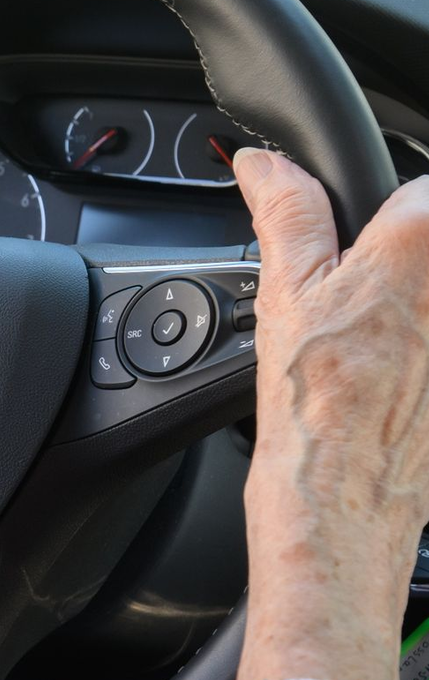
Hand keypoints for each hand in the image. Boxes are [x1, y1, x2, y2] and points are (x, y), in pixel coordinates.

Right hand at [233, 147, 428, 679]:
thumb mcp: (287, 297)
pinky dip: (409, 356)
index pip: (417, 189)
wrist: (341, 514)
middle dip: (392, 268)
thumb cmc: (314, 417)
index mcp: (420, 245)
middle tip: (355, 312)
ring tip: (369, 356)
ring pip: (423, 304)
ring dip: (402, 314)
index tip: (345, 249)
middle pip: (424, 247)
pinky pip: (424, 350)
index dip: (376, 215)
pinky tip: (389, 388)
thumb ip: (287, 214)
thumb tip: (266, 165)